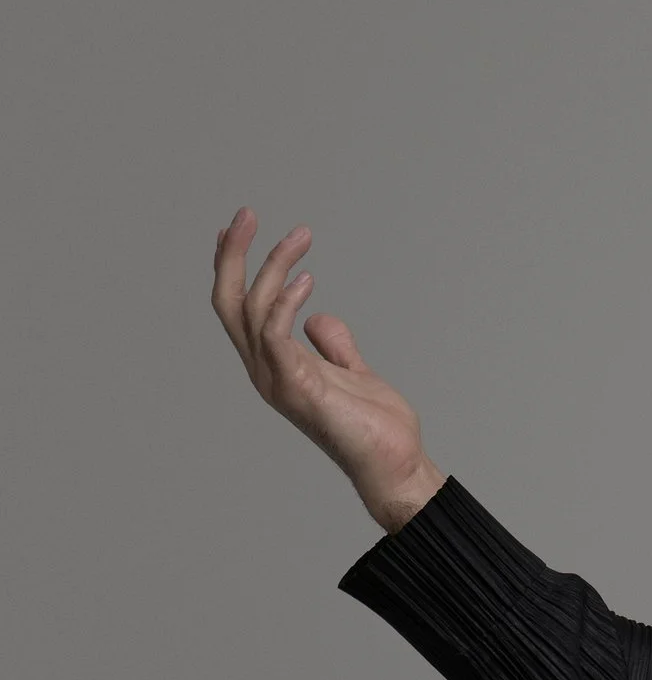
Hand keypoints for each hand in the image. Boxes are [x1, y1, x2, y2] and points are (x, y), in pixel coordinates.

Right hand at [210, 208, 444, 529]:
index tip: (235, 229)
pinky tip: (307, 280)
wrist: (395, 465)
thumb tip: (318, 318)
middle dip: (232, 255)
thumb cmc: (375, 427)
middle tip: (246, 213)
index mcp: (274, 366)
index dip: (233, 268)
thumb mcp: (353, 372)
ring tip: (299, 236)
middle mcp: (266, 372)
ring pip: (251, 311)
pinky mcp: (299, 389)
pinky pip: (276, 337)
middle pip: (229, 304)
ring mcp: (278, 381)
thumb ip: (334, 346)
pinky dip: (284, 304)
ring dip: (271, 267)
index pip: (238, 309)